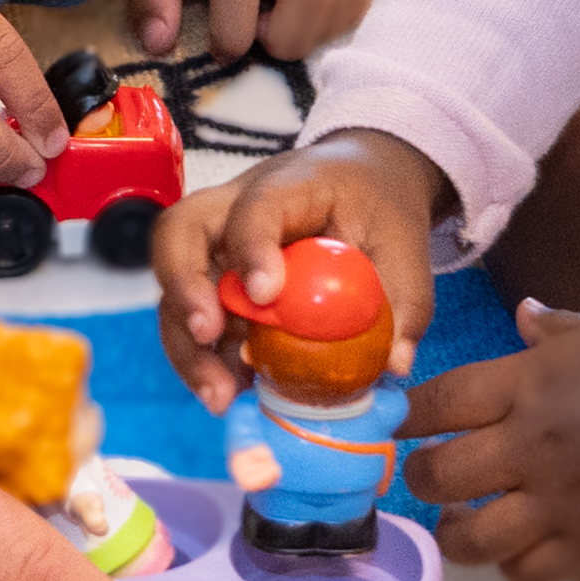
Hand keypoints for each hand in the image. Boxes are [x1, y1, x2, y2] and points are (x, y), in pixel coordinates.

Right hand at [151, 126, 450, 405]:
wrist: (360, 187)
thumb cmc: (376, 208)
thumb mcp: (404, 244)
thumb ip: (404, 300)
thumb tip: (393, 364)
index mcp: (289, 186)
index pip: (255, 206)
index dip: (251, 246)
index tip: (266, 294)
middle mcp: (234, 209)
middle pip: (179, 232)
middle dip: (184, 287)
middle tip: (208, 335)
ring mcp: (217, 246)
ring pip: (175, 283)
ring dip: (186, 343)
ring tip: (219, 394)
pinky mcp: (215, 284)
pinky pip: (191, 320)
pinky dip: (202, 360)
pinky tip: (230, 394)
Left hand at [400, 301, 579, 580]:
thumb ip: (545, 329)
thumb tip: (518, 314)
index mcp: (524, 385)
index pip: (438, 403)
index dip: (405, 416)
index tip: (395, 422)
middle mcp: (530, 446)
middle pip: (441, 476)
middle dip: (418, 478)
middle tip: (424, 475)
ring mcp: (558, 500)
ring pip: (475, 538)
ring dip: (454, 534)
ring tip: (456, 522)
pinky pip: (529, 571)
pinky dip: (511, 566)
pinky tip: (511, 549)